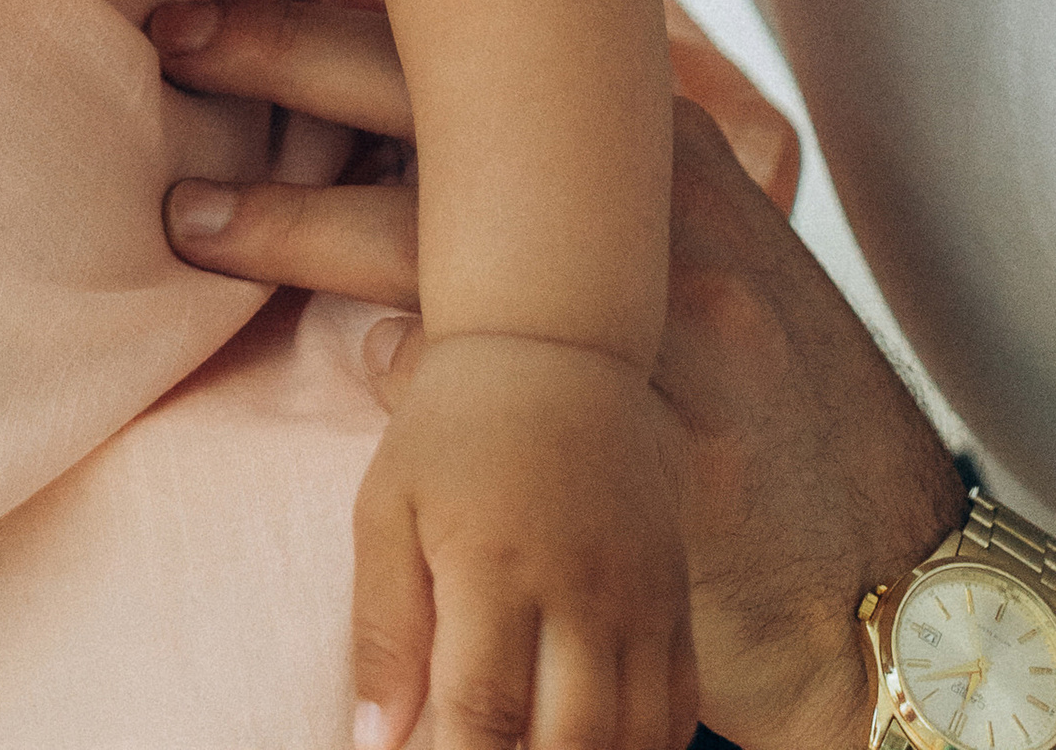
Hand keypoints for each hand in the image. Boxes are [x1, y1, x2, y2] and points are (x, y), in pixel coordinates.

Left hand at [153, 0, 963, 749]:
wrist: (907, 586)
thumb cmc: (777, 419)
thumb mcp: (709, 260)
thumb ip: (590, 195)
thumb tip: (428, 137)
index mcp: (664, 144)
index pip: (482, 35)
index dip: (341, 6)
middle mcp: (661, 208)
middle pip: (448, 98)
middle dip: (292, 58)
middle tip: (170, 35)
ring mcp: (664, 324)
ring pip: (446, 234)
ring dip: (300, 214)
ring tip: (191, 210)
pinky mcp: (656, 445)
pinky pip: (498, 390)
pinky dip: (405, 361)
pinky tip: (338, 346)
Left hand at [352, 334, 692, 749]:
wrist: (554, 345)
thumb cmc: (454, 429)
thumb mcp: (388, 509)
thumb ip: (384, 630)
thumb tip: (377, 743)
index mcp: (494, 566)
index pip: (484, 712)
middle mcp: (579, 588)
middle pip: (571, 740)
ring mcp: (639, 593)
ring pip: (633, 734)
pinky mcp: (674, 592)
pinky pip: (678, 704)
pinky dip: (645, 745)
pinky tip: (599, 744)